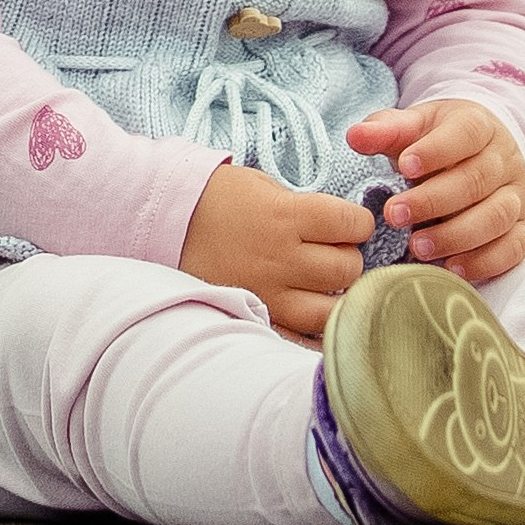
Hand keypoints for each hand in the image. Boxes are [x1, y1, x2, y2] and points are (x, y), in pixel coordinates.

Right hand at [179, 161, 372, 339]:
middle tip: (332, 252)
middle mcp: (281, 257)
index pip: (352, 223)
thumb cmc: (219, 198)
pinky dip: (315, 330)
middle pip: (348, 267)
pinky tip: (314, 315)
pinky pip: (302, 337)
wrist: (167, 221)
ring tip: (323, 284)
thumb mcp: (265, 187)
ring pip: (332, 308)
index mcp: (285, 215)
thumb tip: (341, 229)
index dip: (357, 222)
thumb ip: (305, 209)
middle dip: (348, 257)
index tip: (348, 223)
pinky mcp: (257, 316)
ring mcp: (269, 292)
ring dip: (336, 295)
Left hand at [347, 99, 524, 284]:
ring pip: (496, 216)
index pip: (464, 134)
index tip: (403, 167)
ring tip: (417, 248)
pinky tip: (452, 268)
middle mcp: (503, 161)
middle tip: (394, 215)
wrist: (484, 153)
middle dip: (433, 201)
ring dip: (457, 235)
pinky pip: (513, 248)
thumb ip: (386, 130)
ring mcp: (516, 196)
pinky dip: (485, 262)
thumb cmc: (440, 142)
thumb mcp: (416, 126)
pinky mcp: (521, 229)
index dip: (435, 151)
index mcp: (479, 126)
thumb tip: (355, 136)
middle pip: (476, 180)